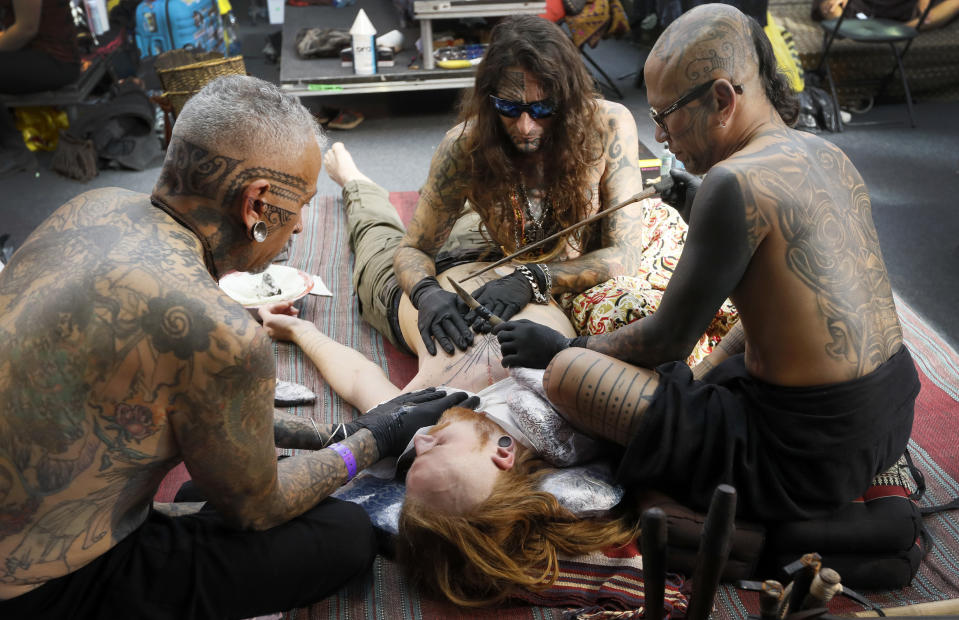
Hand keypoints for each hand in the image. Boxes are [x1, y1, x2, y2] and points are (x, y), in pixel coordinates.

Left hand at [259, 302, 305, 341]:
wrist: (303, 332)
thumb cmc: (286, 326)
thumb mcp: (270, 320)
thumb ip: (263, 313)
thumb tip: (261, 308)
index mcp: (267, 327)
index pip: (265, 312)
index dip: (272, 307)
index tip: (279, 305)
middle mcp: (274, 326)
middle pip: (274, 310)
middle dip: (280, 305)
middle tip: (288, 303)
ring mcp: (282, 325)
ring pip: (282, 310)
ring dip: (287, 306)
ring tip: (292, 304)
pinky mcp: (291, 323)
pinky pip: (288, 313)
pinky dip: (291, 310)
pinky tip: (295, 310)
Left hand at [346, 388, 479, 456]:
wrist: (371, 435)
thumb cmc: (393, 446)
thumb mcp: (416, 448)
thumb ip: (431, 446)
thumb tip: (443, 450)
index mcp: (427, 417)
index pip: (450, 408)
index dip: (465, 404)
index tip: (476, 400)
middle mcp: (421, 406)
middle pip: (442, 399)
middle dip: (456, 397)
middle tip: (467, 395)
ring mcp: (409, 402)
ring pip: (429, 395)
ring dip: (440, 394)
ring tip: (449, 392)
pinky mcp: (398, 400)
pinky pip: (416, 393)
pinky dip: (425, 392)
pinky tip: (430, 390)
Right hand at [411, 277, 472, 354]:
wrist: (427, 295)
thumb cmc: (446, 300)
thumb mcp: (456, 298)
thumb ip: (465, 306)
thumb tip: (472, 318)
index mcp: (449, 308)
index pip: (458, 321)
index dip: (464, 331)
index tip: (470, 340)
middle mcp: (439, 314)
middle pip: (449, 328)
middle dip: (457, 338)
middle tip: (464, 347)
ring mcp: (430, 320)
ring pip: (438, 332)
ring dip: (444, 342)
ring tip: (451, 351)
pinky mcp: (422, 325)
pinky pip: (425, 336)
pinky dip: (428, 344)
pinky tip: (433, 353)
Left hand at [466, 270, 533, 332]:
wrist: (519, 281)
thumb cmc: (502, 284)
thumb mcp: (487, 286)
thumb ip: (477, 294)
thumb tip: (467, 301)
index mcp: (486, 296)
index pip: (476, 307)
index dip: (471, 315)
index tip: (467, 322)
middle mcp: (493, 300)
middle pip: (484, 313)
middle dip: (479, 321)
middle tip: (475, 328)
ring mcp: (503, 303)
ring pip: (495, 315)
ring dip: (489, 323)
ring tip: (485, 330)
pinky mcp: (512, 306)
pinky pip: (506, 315)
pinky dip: (502, 321)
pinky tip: (499, 327)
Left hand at [494, 319, 571, 368]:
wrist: (562, 351)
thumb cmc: (552, 339)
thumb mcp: (538, 326)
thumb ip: (525, 325)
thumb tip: (510, 325)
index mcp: (524, 326)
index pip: (504, 326)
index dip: (498, 330)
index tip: (495, 333)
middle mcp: (521, 335)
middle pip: (501, 336)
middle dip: (502, 341)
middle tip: (507, 347)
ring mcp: (521, 347)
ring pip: (503, 348)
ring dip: (504, 353)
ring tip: (509, 356)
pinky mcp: (523, 359)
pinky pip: (506, 360)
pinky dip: (505, 363)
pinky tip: (508, 365)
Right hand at [654, 168, 700, 222]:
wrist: (702, 216)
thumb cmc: (700, 196)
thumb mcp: (693, 183)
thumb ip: (683, 175)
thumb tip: (671, 170)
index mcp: (691, 182)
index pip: (678, 176)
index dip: (671, 177)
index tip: (667, 178)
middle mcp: (686, 189)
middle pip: (672, 184)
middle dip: (668, 186)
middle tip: (667, 189)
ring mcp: (682, 198)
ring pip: (669, 192)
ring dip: (666, 193)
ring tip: (668, 196)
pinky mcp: (679, 206)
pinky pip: (669, 201)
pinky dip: (665, 199)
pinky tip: (665, 199)